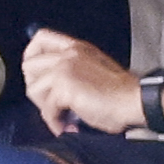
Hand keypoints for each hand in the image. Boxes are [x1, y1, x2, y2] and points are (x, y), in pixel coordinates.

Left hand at [22, 28, 143, 135]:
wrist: (135, 102)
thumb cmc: (120, 92)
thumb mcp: (92, 67)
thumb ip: (71, 68)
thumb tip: (48, 84)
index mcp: (75, 48)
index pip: (40, 37)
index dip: (30, 54)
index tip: (35, 73)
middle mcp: (67, 55)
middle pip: (28, 65)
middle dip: (35, 86)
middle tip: (48, 101)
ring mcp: (63, 70)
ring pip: (34, 89)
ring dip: (45, 107)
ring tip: (60, 115)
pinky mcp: (64, 88)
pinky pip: (47, 109)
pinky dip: (54, 122)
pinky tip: (65, 126)